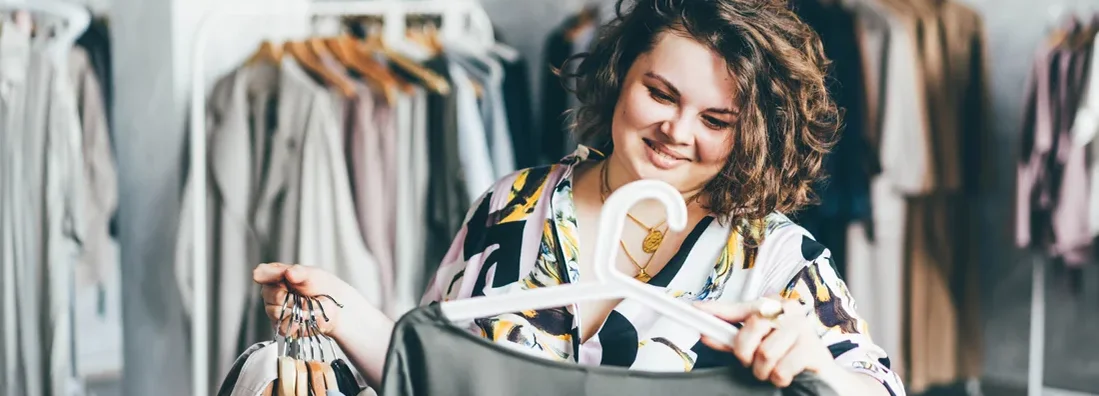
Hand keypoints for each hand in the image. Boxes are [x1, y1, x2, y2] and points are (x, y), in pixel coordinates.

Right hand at [254, 263, 363, 337]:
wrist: (336, 306)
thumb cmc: (322, 287)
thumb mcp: (312, 274)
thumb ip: (299, 272)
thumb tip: (288, 272)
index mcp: (276, 276)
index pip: (262, 273)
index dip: (272, 276)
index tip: (286, 276)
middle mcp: (273, 293)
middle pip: (268, 295)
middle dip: (287, 295)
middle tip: (301, 293)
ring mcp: (277, 311)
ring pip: (274, 311)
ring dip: (293, 309)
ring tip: (305, 305)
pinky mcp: (284, 326)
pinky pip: (282, 327)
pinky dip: (294, 323)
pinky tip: (303, 318)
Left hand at [696, 298, 834, 387]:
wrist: (825, 375)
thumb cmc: (787, 356)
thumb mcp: (757, 345)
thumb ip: (732, 340)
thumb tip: (707, 334)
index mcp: (772, 305)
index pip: (738, 308)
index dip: (716, 310)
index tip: (695, 310)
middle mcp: (787, 310)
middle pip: (751, 329)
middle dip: (746, 354)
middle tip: (754, 363)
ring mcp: (802, 327)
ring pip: (765, 353)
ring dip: (763, 371)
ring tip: (773, 370)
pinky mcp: (811, 348)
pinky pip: (781, 369)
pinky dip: (779, 378)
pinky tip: (787, 375)